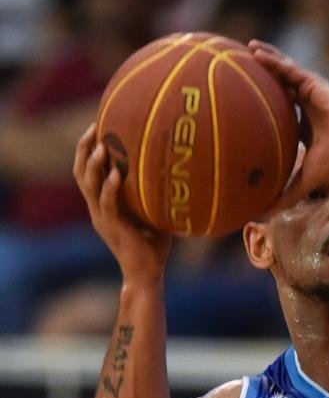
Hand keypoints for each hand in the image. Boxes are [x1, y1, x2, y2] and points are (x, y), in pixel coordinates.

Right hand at [73, 124, 171, 283]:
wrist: (146, 274)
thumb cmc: (154, 245)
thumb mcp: (155, 213)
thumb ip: (157, 194)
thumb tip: (179, 171)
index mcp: (103, 203)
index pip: (88, 169)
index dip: (89, 147)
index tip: (100, 123)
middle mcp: (97, 207)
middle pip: (80, 171)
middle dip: (85, 147)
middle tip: (95, 125)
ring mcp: (102, 217)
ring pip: (88, 185)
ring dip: (93, 164)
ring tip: (101, 146)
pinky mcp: (112, 228)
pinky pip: (107, 204)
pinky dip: (110, 188)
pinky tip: (117, 174)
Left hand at [248, 39, 328, 212]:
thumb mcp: (303, 179)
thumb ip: (285, 194)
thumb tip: (262, 215)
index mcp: (305, 122)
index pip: (282, 107)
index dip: (266, 100)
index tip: (246, 98)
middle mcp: (308, 103)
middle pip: (282, 84)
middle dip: (265, 73)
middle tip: (242, 65)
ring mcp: (312, 91)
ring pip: (285, 71)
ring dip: (267, 59)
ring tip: (248, 49)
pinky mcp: (316, 83)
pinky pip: (290, 69)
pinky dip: (274, 61)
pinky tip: (257, 53)